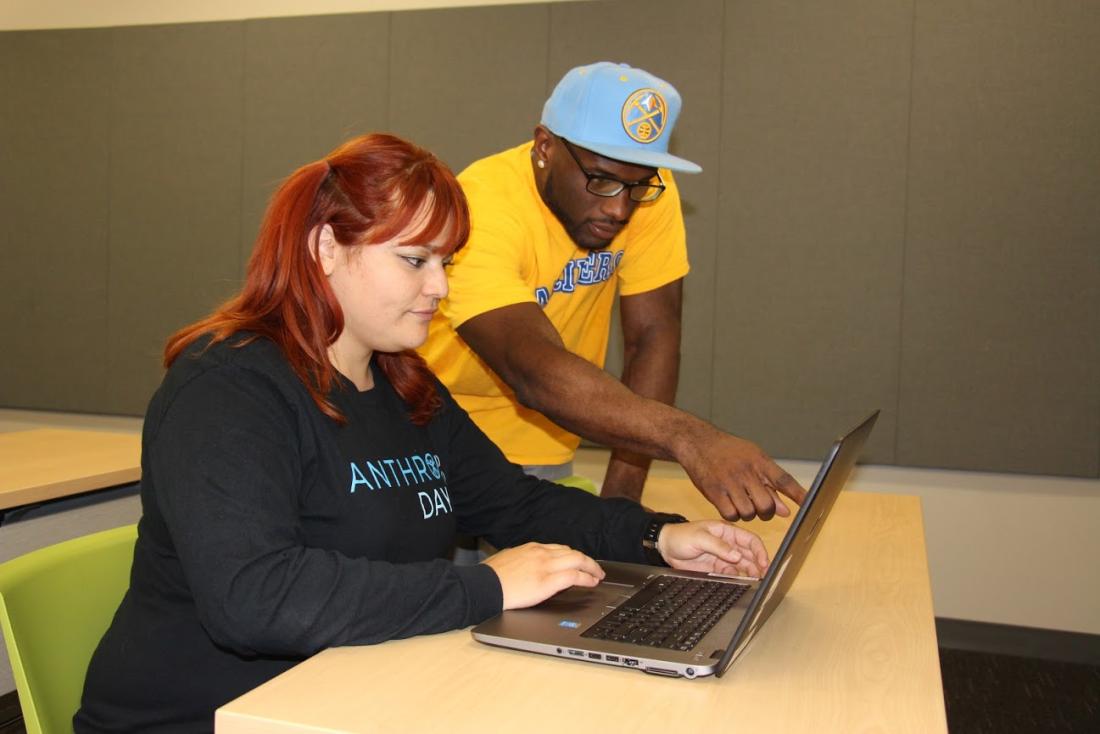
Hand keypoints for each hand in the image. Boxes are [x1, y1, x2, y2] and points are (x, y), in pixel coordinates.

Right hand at [482, 543, 604, 609]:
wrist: (483, 586)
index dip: (573, 556)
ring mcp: (545, 566)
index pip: (559, 548)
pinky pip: (574, 576)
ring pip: (578, 560)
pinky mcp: (547, 582)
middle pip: (572, 552)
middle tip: (595, 568)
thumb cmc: (489, 576)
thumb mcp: (507, 559)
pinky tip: (592, 583)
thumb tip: (525, 564)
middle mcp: (541, 553)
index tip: (579, 561)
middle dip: (587, 560)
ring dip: (592, 568)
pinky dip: (587, 578)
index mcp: (532, 548)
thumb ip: (520, 559)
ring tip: (598, 575)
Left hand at [657, 521, 768, 577]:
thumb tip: (736, 556)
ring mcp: (723, 557)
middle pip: (749, 554)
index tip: (764, 563)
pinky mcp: (716, 568)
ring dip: (750, 572)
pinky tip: (741, 583)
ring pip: (742, 566)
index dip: (760, 551)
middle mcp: (728, 544)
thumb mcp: (699, 537)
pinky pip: (731, 574)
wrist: (665, 547)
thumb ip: (718, 546)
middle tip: (764, 577)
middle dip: (759, 565)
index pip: (750, 540)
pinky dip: (737, 578)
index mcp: (726, 532)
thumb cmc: (681, 536)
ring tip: (756, 582)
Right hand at [679, 428, 806, 520]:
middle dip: (766, 512)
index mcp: (759, 461)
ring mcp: (730, 482)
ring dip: (748, 513)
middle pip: (766, 505)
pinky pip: (731, 515)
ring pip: (749, 513)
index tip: (810, 505)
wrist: (697, 442)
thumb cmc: (728, 451)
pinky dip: (733, 515)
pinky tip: (730, 505)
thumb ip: (770, 485)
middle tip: (760, 507)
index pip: (784, 480)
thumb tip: (785, 511)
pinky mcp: (714, 491)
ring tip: (741, 502)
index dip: (798, 495)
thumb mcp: (752, 459)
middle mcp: (746, 472)